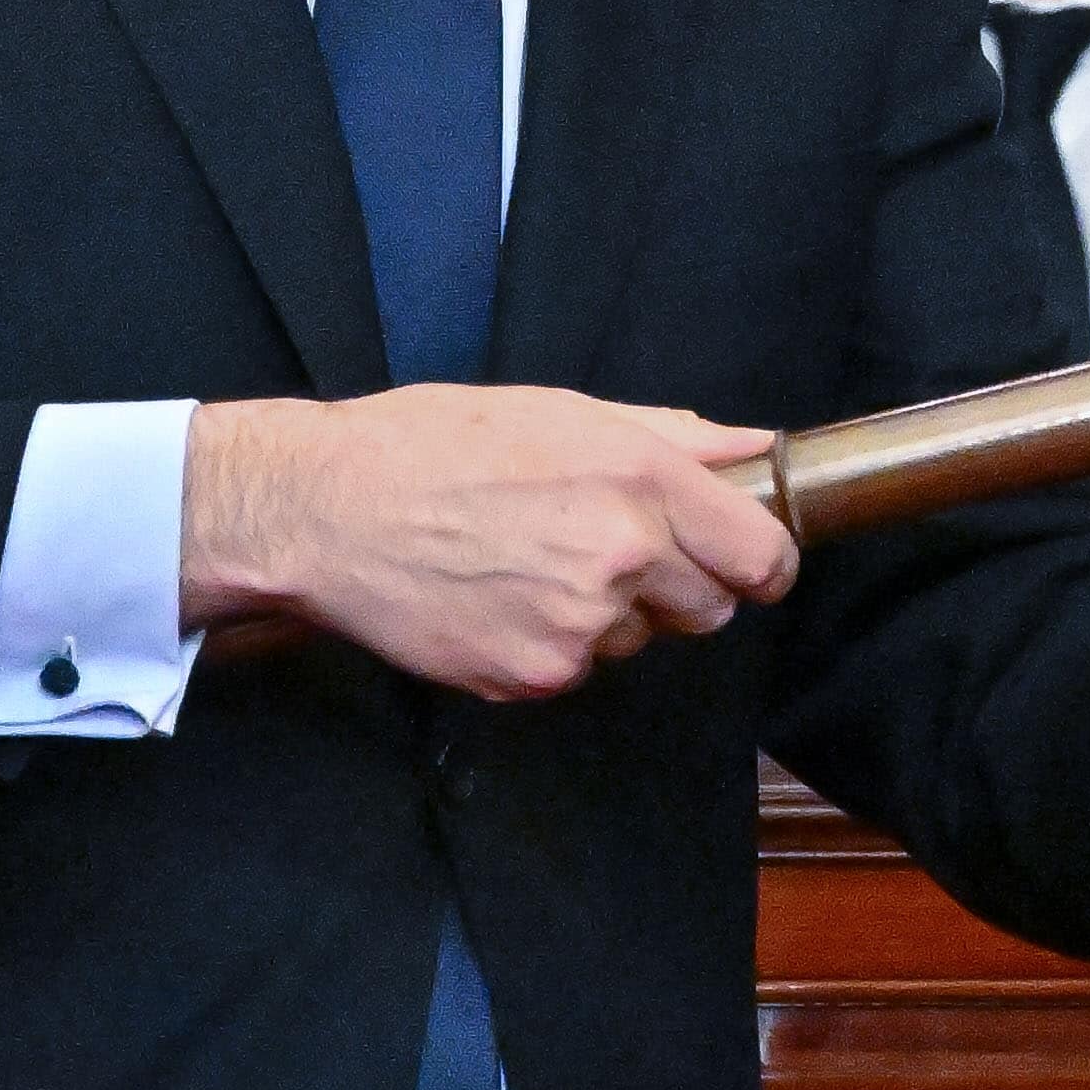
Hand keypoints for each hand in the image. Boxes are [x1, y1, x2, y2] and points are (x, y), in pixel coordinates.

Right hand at [181, 383, 795, 697]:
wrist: (326, 510)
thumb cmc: (432, 445)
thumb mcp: (560, 413)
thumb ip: (672, 436)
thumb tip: (753, 447)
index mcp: (641, 479)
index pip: (762, 556)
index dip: (759, 563)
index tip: (745, 564)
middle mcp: (622, 556)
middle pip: (710, 609)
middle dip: (678, 588)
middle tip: (606, 552)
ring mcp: (578, 626)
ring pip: (636, 640)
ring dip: (605, 616)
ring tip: (527, 564)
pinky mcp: (530, 677)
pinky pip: (573, 671)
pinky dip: (546, 646)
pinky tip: (495, 599)